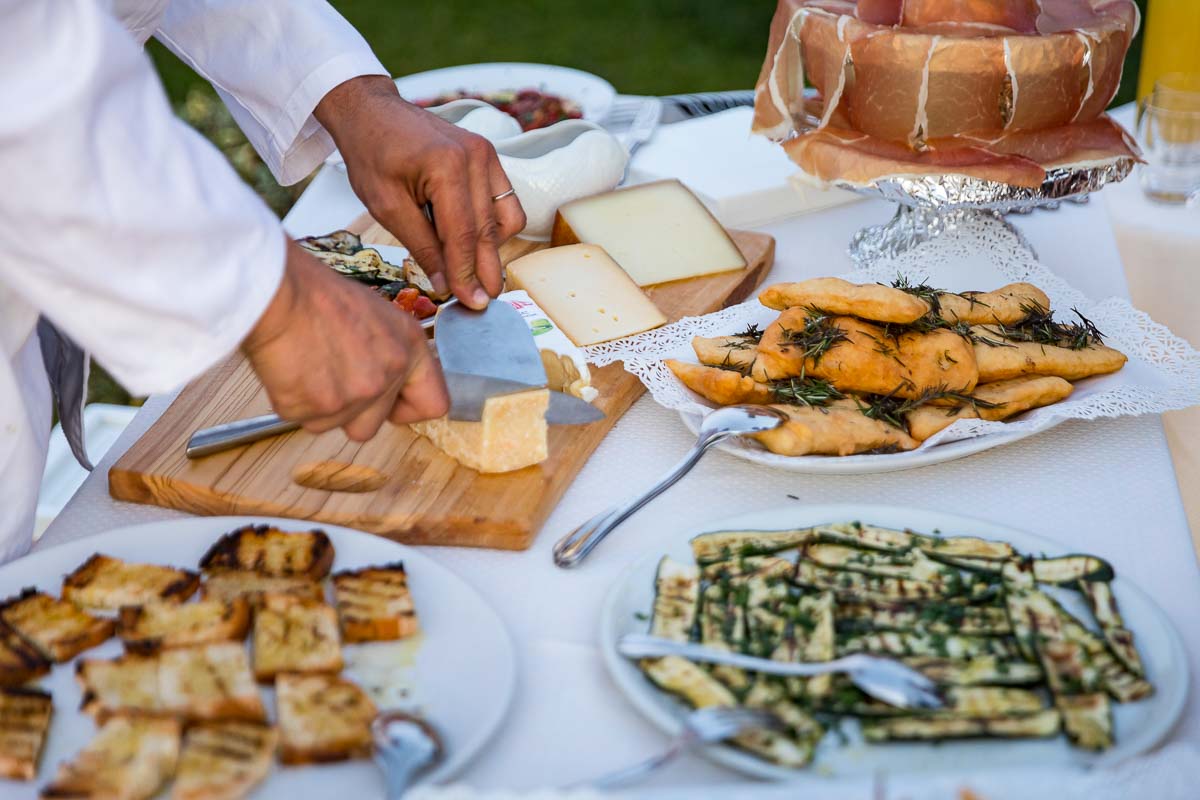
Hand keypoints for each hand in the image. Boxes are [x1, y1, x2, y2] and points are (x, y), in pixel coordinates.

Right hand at [242, 240, 448, 440]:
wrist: (276, 292)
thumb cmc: (317, 295)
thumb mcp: (376, 315)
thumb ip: (390, 353)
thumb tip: (389, 382)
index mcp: (409, 348)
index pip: (434, 405)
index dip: (407, 408)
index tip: (390, 403)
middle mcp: (389, 375)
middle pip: (374, 425)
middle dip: (351, 410)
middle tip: (330, 373)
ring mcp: (356, 396)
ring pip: (337, 425)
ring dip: (321, 406)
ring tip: (309, 365)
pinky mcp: (319, 409)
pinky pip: (306, 420)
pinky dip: (295, 401)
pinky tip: (292, 369)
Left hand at [315, 75, 526, 308]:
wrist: (373, 111)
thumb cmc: (371, 154)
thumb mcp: (386, 206)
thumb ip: (421, 246)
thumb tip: (446, 285)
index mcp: (446, 166)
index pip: (463, 235)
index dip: (467, 274)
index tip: (472, 305)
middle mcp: (476, 158)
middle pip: (488, 231)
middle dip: (485, 271)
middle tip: (482, 303)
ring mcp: (487, 155)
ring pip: (505, 220)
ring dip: (491, 249)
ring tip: (468, 269)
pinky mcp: (489, 157)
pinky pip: (504, 202)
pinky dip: (492, 227)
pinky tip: (469, 239)